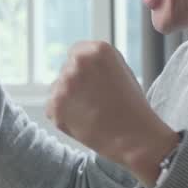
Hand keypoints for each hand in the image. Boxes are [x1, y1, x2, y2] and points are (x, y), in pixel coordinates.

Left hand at [44, 41, 178, 186]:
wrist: (133, 138)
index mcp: (97, 50)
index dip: (84, 68)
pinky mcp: (54, 106)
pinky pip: (53, 107)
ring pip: (58, 89)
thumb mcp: (121, 71)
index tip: (92, 80)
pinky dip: (64, 115)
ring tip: (91, 112)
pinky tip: (83, 121)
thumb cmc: (132, 106)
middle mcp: (78, 62)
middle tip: (95, 100)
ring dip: (68, 99)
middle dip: (76, 83)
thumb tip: (78, 61)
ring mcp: (63, 84)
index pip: (76, 51)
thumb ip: (98, 63)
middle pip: (67, 69)